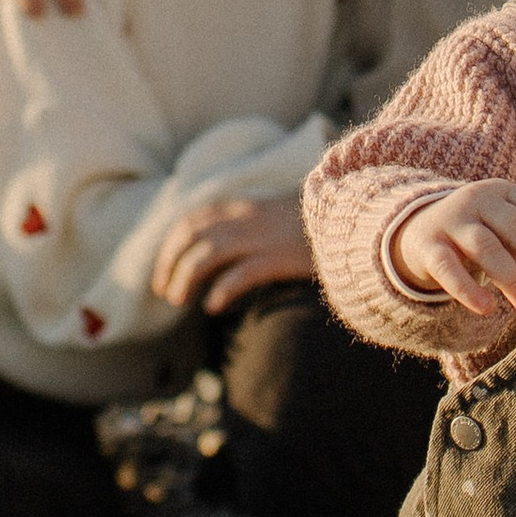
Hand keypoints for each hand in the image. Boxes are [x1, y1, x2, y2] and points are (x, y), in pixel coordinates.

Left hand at [149, 192, 314, 313]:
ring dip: (184, 278)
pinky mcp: (278, 259)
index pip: (189, 222)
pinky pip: (241, 274)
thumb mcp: (271, 218)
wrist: (352, 220)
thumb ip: (245, 228)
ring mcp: (260, 239)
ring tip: (176, 300)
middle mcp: (245, 221)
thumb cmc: (311, 226)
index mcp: (241, 210)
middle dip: (169, 264)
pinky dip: (221, 290)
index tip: (162, 270)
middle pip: (191, 237)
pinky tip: (212, 306)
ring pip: (207, 255)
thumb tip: (216, 254)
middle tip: (163, 290)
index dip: (169, 247)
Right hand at [391, 182, 515, 318]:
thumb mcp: (509, 228)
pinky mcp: (428, 246)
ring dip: (513, 280)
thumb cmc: (479, 231)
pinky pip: (448, 266)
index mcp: (504, 193)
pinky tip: (487, 308)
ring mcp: (451, 221)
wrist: (417, 229)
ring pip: (486, 247)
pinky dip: (467, 288)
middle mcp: (478, 200)